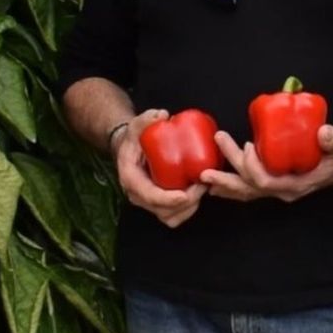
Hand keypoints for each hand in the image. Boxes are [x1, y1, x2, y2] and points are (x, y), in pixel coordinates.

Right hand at [113, 109, 206, 227]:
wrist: (130, 149)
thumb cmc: (135, 139)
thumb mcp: (137, 126)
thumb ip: (146, 119)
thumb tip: (161, 115)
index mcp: (131, 180)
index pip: (150, 196)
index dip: (168, 199)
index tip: (185, 195)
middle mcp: (138, 196)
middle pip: (163, 211)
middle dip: (186, 203)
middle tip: (202, 185)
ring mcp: (149, 202)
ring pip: (171, 217)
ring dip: (189, 208)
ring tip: (202, 189)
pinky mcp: (159, 204)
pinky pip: (175, 215)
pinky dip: (188, 209)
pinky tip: (199, 194)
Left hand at [200, 125, 332, 202]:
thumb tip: (325, 133)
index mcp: (295, 185)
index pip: (266, 182)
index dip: (252, 167)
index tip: (247, 145)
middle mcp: (282, 191)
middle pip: (249, 188)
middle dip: (227, 179)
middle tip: (206, 169)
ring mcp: (276, 189)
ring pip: (245, 191)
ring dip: (224, 185)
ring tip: (203, 178)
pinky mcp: (272, 182)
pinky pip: (248, 188)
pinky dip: (231, 185)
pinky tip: (215, 184)